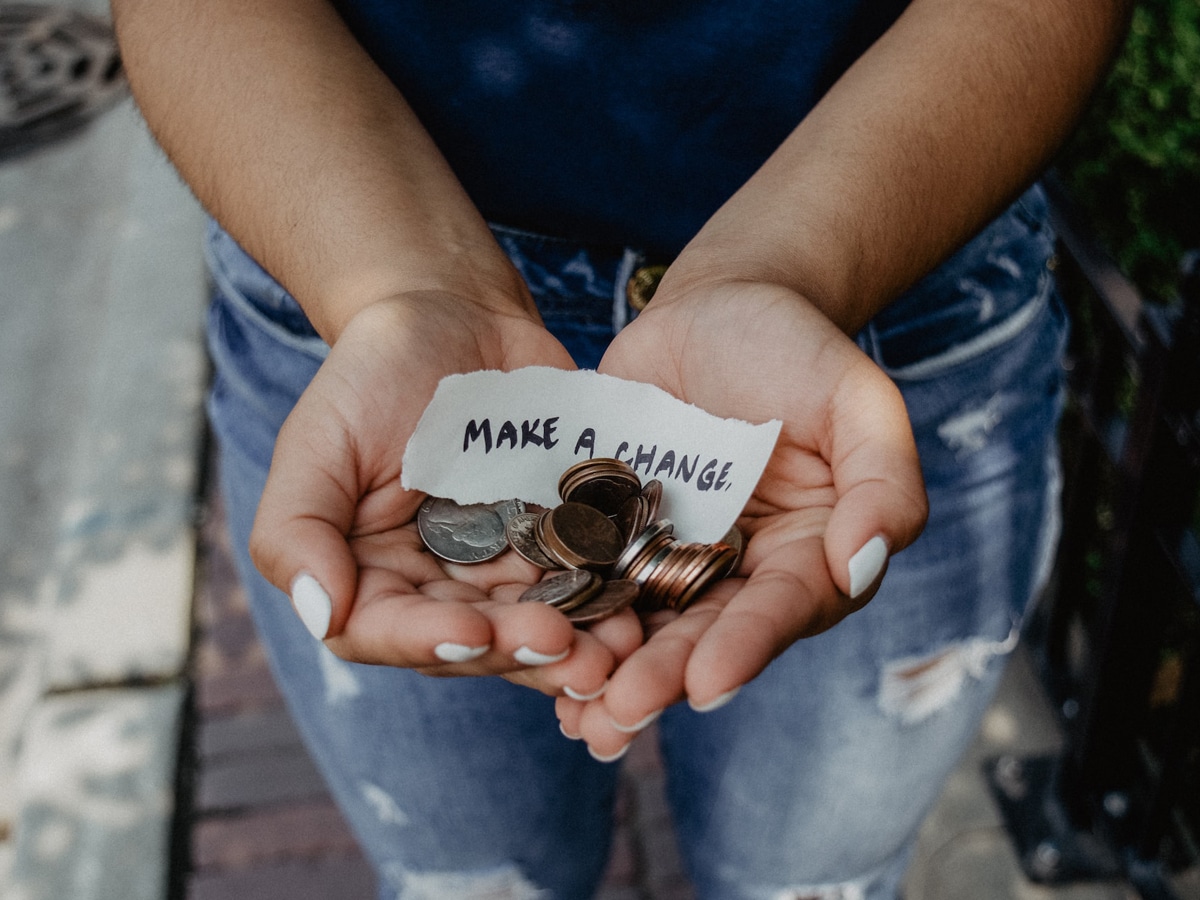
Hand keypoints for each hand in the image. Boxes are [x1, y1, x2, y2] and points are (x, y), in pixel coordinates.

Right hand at [249, 292, 641, 696]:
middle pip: (475, 642)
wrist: (454, 315)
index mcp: (370, 576)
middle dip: (520, 651)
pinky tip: (641, 608)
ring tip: (618, 649)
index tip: (474, 632)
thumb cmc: (372, 374)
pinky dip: (611, 598)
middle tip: (569, 650)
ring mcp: (504, 567)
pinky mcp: (559, 540)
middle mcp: (438, 586)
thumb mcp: (317, 441)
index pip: (387, 631)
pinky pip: (586, 579)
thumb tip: (321, 614)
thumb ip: (296, 529)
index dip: (429, 641)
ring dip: (579, 645)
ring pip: (537, 624)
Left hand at [557, 280, 928, 757]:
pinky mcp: (614, 531)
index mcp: (808, 553)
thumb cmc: (798, 348)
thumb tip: (862, 565)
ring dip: (609, 670)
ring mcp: (672, 554)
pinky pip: (589, 577)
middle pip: (704, 633)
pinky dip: (566, 615)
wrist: (718, 306)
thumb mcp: (858, 400)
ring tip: (575, 713)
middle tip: (621, 712)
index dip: (747, 646)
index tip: (708, 683)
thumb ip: (882, 481)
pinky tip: (531, 651)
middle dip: (664, 676)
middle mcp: (740, 570)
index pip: (782, 608)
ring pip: (642, 623)